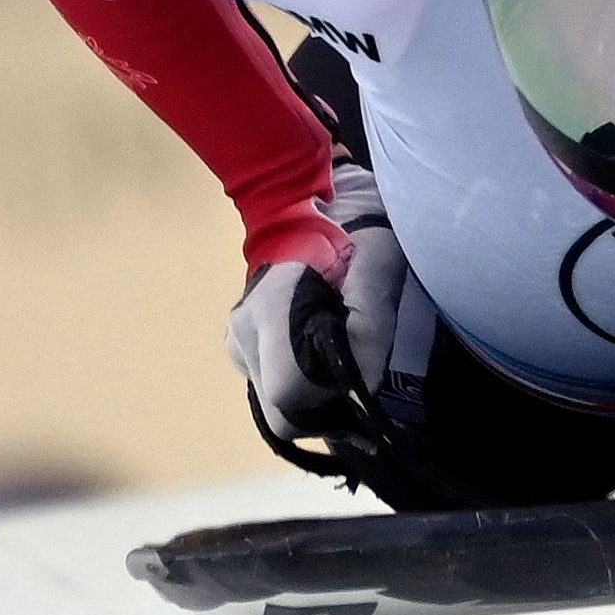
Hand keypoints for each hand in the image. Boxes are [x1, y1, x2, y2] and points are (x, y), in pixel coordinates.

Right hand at [225, 163, 405, 437]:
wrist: (308, 203)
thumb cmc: (350, 230)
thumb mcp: (378, 267)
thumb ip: (371, 328)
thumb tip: (358, 388)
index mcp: (270, 313)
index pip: (288, 396)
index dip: (328, 402)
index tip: (357, 380)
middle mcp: (243, 333)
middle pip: (280, 411)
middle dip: (322, 406)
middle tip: (355, 374)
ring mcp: (236, 340)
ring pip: (274, 403)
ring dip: (311, 394)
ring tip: (339, 353)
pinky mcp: (241, 345)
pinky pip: (271, 384)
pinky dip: (299, 381)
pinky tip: (319, 351)